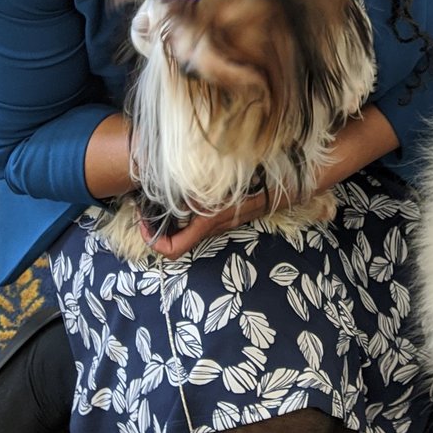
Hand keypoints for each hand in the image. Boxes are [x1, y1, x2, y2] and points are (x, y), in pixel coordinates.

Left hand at [141, 188, 274, 257]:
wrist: (290, 183)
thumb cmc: (260, 182)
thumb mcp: (225, 183)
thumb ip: (198, 189)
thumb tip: (175, 193)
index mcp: (208, 221)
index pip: (171, 250)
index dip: (150, 240)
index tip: (142, 219)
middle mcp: (212, 227)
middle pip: (175, 242)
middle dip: (155, 228)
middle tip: (145, 206)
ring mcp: (219, 222)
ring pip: (185, 231)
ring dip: (168, 220)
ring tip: (158, 197)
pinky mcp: (225, 214)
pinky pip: (197, 220)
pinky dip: (183, 211)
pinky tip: (182, 189)